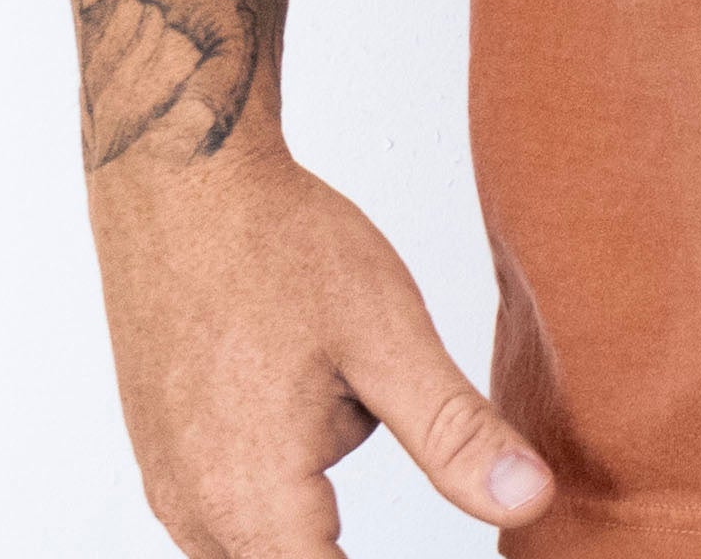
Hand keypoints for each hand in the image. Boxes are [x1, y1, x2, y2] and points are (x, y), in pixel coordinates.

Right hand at [88, 142, 552, 554]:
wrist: (181, 179)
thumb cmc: (279, 245)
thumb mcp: (390, 336)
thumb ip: (456, 437)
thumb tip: (533, 500)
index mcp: (254, 506)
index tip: (453, 554)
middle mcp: (198, 516)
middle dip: (345, 544)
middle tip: (378, 423)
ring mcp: (173, 488)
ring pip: (264, 542)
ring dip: (314, 516)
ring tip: (337, 392)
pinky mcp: (167, 456)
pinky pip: (232, 507)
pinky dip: (283, 477)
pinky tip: (307, 387)